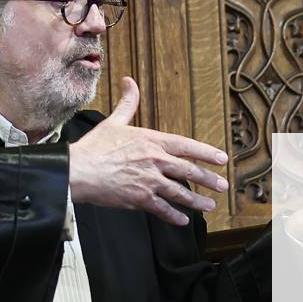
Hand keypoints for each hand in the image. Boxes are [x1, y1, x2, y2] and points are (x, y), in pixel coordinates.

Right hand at [69, 77, 228, 225]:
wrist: (79, 170)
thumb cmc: (95, 146)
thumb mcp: (114, 121)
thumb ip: (128, 103)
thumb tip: (129, 81)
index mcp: (152, 141)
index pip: (187, 147)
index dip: (206, 153)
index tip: (222, 159)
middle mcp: (155, 161)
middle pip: (189, 172)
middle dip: (209, 180)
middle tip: (223, 185)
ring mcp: (149, 181)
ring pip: (180, 193)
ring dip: (197, 201)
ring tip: (210, 205)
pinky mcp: (140, 199)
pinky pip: (163, 209)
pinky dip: (174, 216)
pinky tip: (183, 220)